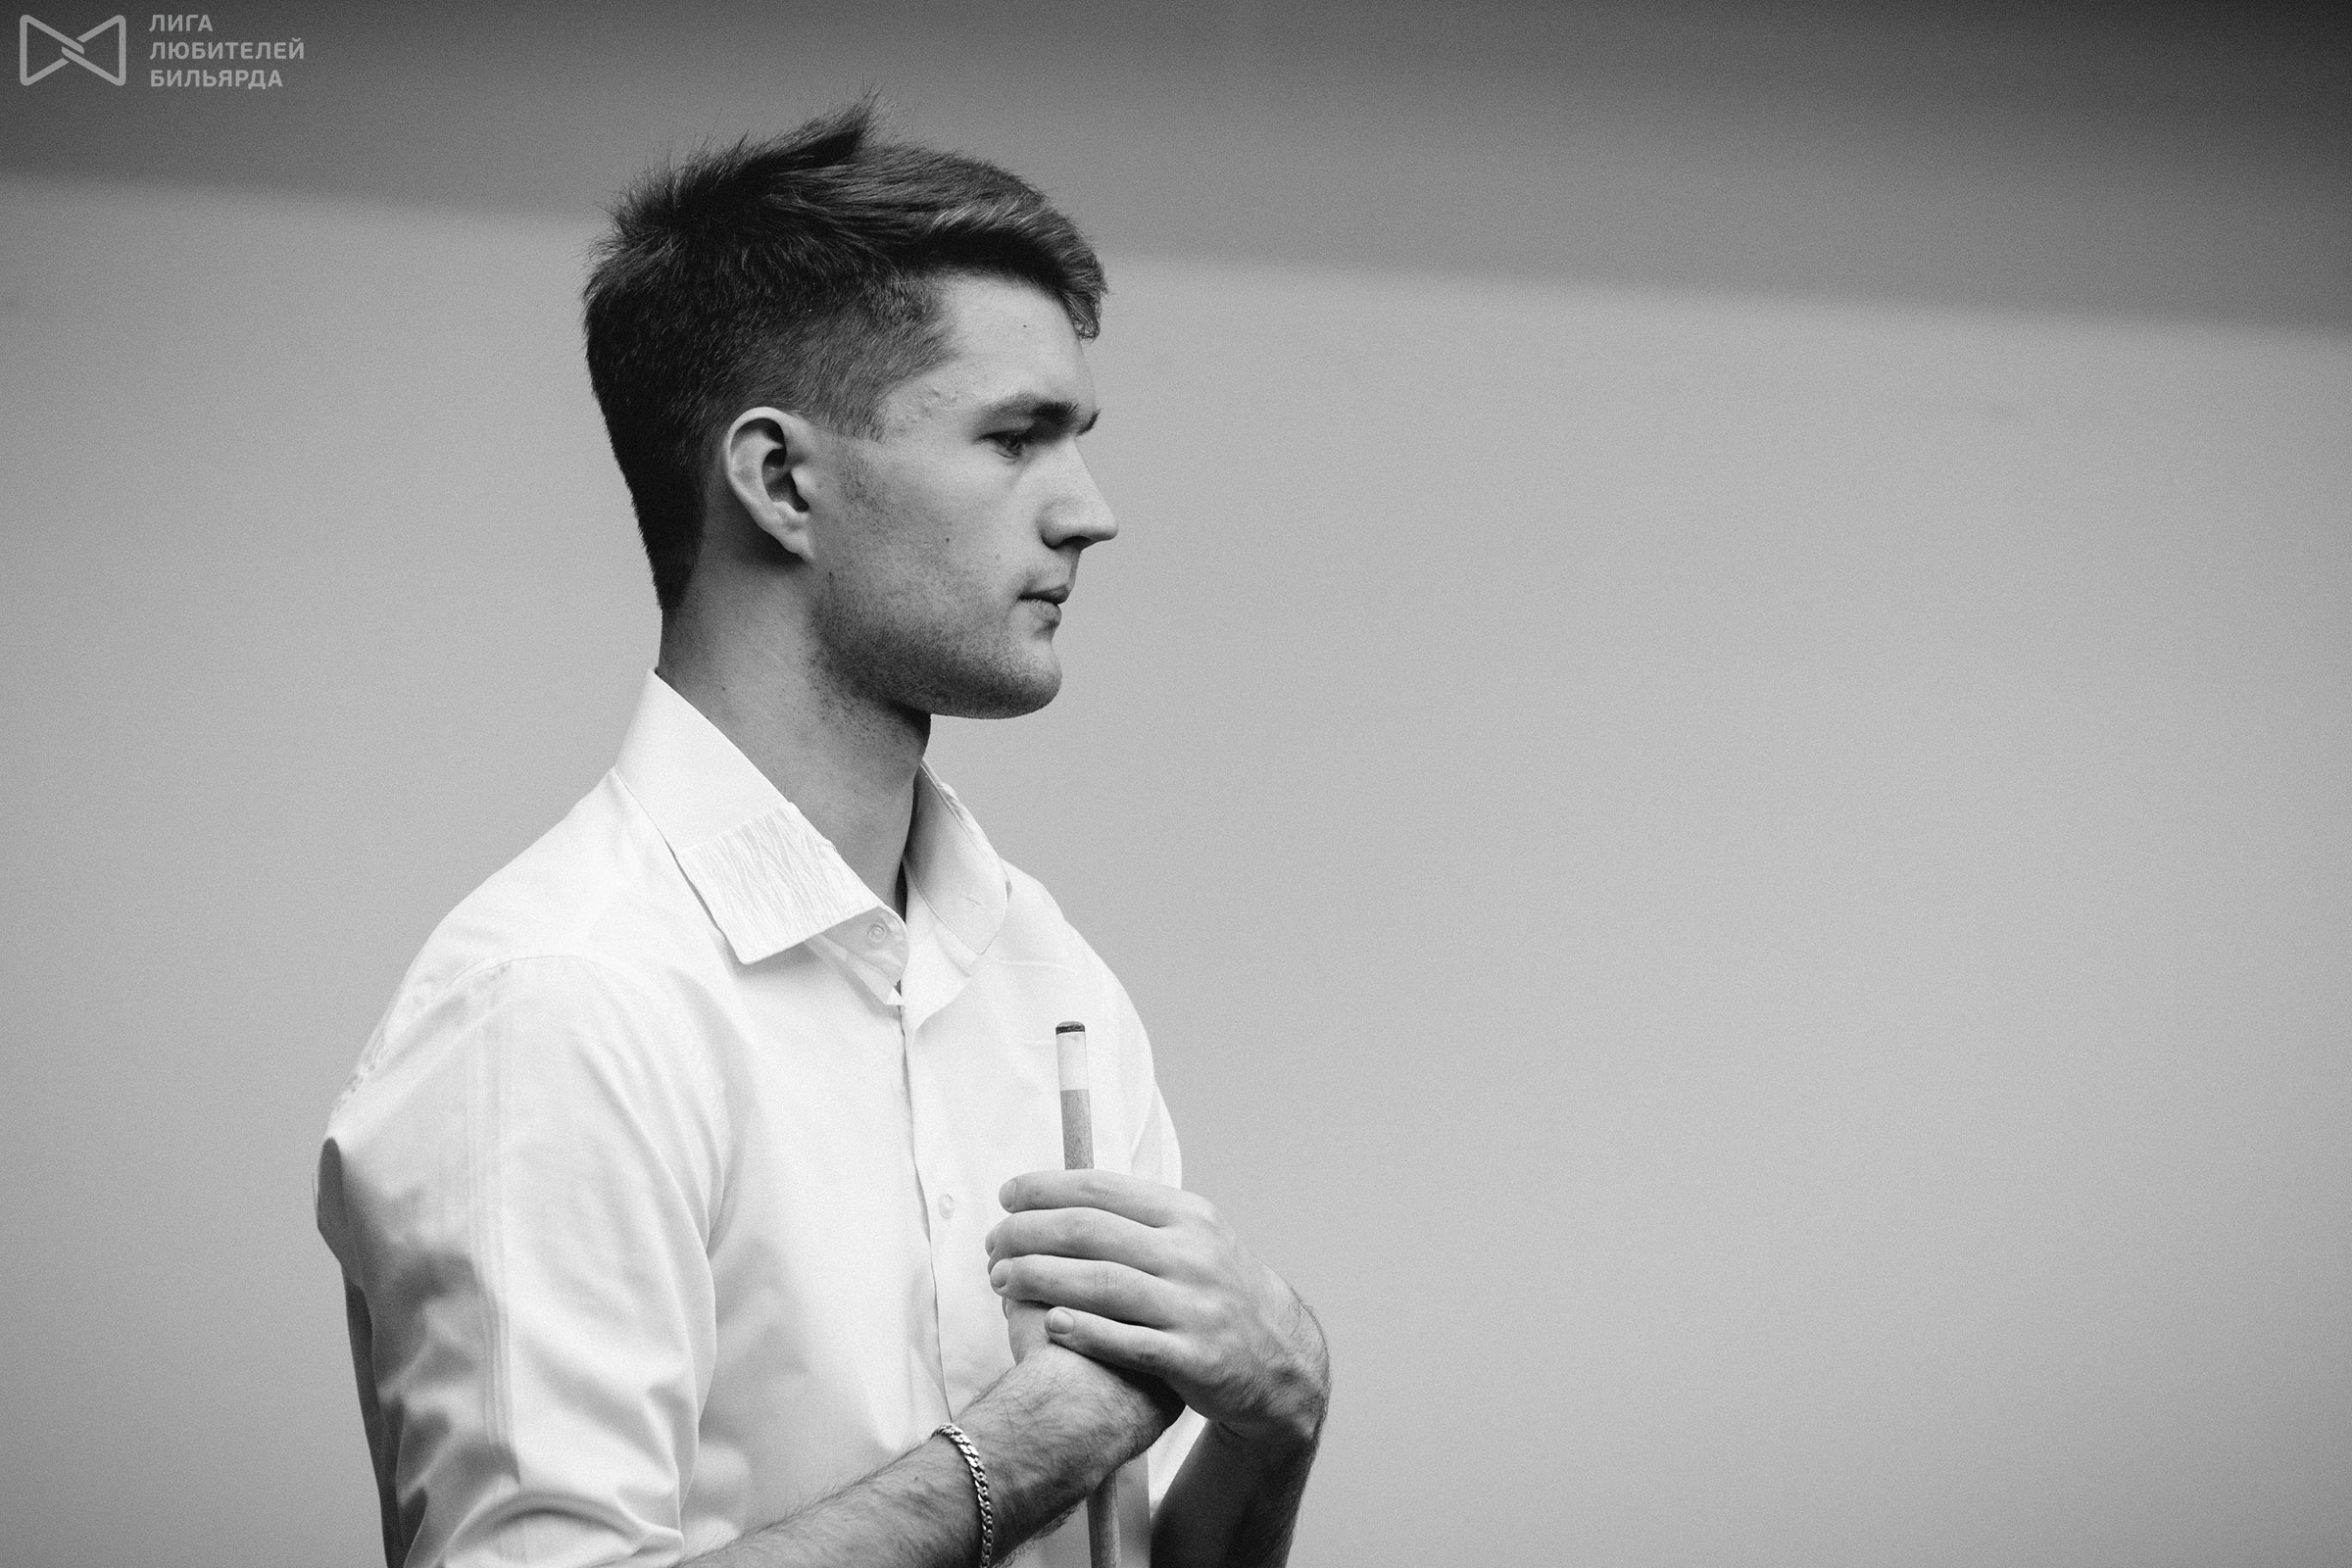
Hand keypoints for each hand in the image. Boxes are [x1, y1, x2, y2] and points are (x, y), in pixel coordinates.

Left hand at [987, 1171, 1329, 1453]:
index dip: (1046, 1189)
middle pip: (1091, 1233)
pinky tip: (1049, 1324)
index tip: (1008, 1196)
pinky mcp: (1195, 1358)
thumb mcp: (1194, 1237)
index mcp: (1188, 1215)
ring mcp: (1195, 1307)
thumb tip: (1064, 1190)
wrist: (1277, 1358)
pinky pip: (1129, 1343)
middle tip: (995, 1243)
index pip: (1103, 1189)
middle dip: (1030, 1234)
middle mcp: (1193, 1255)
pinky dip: (1086, 1331)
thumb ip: (1139, 1215)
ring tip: (1001, 1279)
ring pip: (1102, 1284)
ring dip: (1041, 1279)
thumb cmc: (1216, 1290)